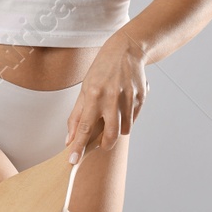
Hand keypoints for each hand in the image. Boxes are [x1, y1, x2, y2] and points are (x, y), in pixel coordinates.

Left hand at [65, 32, 148, 163]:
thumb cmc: (102, 69)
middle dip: (105, 145)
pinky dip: (127, 118)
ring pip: (124, 129)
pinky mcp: (141, 98)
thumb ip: (77, 115)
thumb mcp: (84, 88)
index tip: (73, 161)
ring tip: (113, 113)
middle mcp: (112, 98)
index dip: (78, 146)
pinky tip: (123, 102)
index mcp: (94, 95)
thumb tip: (69, 139)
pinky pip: (133, 119)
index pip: (84, 127)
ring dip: (117, 129)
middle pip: (110, 135)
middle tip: (101, 144)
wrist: (126, 50)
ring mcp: (129, 98)